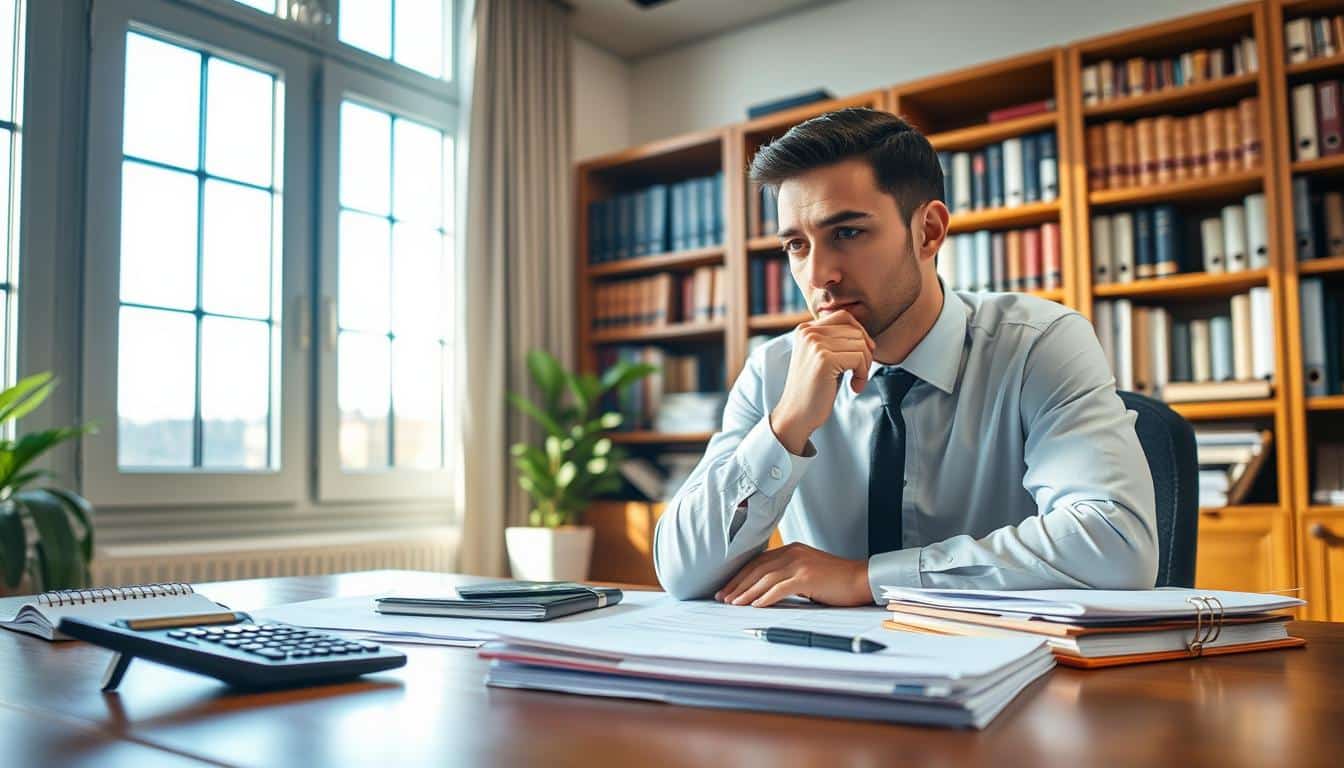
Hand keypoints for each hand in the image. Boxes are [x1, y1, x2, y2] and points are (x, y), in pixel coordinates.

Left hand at [713, 542, 873, 607]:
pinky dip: (766, 597)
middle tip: (723, 598)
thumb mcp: (807, 572)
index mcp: (791, 550)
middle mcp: (793, 552)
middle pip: (757, 568)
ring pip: (765, 578)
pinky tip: (755, 606)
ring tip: (734, 604)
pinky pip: (781, 587)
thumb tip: (764, 592)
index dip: (740, 576)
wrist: (861, 579)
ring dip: (747, 592)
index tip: (727, 589)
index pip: (758, 562)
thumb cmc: (835, 580)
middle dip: (737, 584)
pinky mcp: (808, 576)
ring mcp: (800, 563)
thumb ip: (787, 576)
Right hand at [770, 310, 874, 454]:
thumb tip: (867, 336)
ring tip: (855, 381)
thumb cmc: (814, 389)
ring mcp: (815, 344)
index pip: (844, 317)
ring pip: (861, 344)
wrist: (796, 415)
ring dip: (865, 366)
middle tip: (859, 373)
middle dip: (865, 353)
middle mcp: (808, 332)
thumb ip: (836, 341)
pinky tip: (854, 387)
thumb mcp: (822, 358)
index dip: (860, 335)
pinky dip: (863, 374)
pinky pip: (860, 358)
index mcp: (805, 329)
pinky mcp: (824, 359)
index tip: (860, 358)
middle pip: (856, 330)